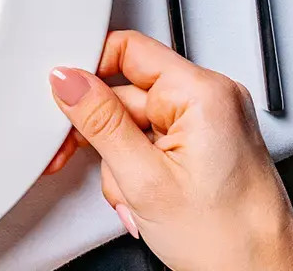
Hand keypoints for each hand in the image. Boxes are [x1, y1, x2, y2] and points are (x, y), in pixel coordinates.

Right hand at [44, 30, 292, 270]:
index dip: (88, 72)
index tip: (65, 99)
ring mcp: (211, 123)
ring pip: (133, 122)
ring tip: (131, 196)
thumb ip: (99, 121)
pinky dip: (137, 168)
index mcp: (204, 93)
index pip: (128, 49)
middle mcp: (213, 99)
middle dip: (102, 133)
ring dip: (119, 159)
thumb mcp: (144, 179)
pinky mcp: (207, 145)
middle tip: (84, 157)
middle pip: (125, 92)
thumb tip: (67, 80)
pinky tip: (141, 197)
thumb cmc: (227, 242)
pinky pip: (152, 140)